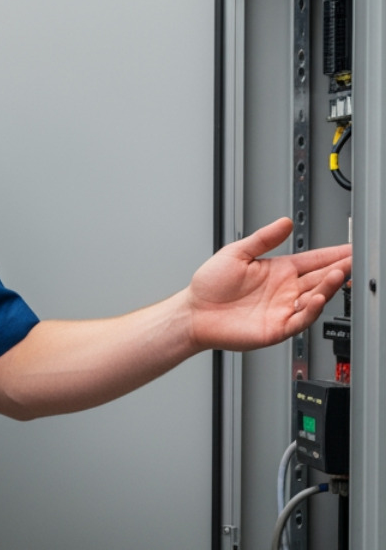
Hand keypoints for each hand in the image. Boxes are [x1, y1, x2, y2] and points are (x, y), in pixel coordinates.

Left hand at [187, 217, 350, 351]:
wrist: (194, 313)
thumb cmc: (210, 285)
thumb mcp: (236, 253)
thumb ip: (262, 238)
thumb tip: (284, 222)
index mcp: (278, 270)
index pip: (313, 260)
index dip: (333, 254)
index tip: (350, 247)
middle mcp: (285, 290)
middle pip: (320, 278)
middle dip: (339, 268)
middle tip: (355, 260)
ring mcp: (283, 309)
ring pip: (315, 298)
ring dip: (328, 287)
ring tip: (338, 274)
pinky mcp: (278, 327)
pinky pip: (301, 319)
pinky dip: (311, 310)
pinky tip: (318, 298)